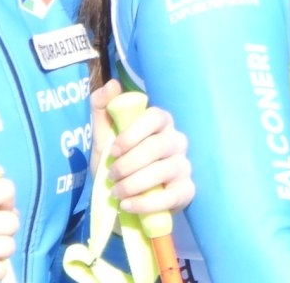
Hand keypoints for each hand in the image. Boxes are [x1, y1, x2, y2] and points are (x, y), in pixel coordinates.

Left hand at [89, 81, 194, 216]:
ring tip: (116, 193)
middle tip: (111, 176)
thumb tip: (111, 84)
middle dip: (128, 164)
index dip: (133, 134)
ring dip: (133, 184)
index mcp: (160, 124)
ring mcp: (184, 166)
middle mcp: (177, 141)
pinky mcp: (186, 191)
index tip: (113, 150)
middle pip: (157, 146)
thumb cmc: (117, 163)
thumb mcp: (103, 137)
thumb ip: (103, 109)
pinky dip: (146, 204)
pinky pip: (171, 196)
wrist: (122, 200)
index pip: (156, 117)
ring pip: (163, 170)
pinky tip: (128, 206)